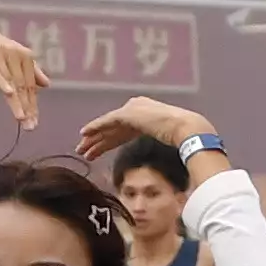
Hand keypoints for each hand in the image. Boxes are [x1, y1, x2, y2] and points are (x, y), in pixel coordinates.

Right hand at [0, 19, 46, 122]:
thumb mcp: (13, 57)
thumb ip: (30, 70)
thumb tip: (47, 84)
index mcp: (24, 55)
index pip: (30, 85)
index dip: (32, 104)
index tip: (34, 122)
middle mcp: (14, 53)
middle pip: (22, 84)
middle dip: (27, 107)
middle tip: (30, 126)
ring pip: (9, 80)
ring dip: (16, 101)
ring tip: (21, 118)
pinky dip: (1, 81)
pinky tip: (9, 93)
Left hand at [73, 96, 211, 171]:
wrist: (186, 129)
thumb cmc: (184, 138)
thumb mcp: (169, 140)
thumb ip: (162, 143)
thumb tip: (167, 157)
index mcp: (145, 115)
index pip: (122, 130)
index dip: (109, 142)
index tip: (98, 152)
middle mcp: (137, 109)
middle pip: (113, 129)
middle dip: (98, 141)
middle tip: (84, 151)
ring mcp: (132, 109)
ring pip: (107, 126)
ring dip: (93, 138)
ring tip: (80, 149)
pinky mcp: (128, 113)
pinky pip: (107, 121)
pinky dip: (95, 127)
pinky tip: (84, 134)